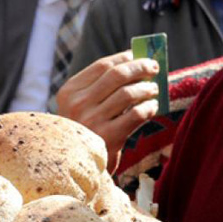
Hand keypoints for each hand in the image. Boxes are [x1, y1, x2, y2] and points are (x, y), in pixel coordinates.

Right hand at [56, 50, 160, 170]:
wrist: (76, 165)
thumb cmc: (84, 130)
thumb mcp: (80, 106)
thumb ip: (100, 87)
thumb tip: (135, 63)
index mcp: (69, 92)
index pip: (102, 66)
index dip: (124, 58)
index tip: (139, 56)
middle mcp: (77, 104)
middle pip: (117, 75)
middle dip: (140, 67)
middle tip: (153, 67)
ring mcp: (92, 120)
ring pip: (129, 93)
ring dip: (147, 88)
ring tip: (154, 89)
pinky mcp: (108, 137)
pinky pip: (136, 115)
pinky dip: (149, 107)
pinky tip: (152, 107)